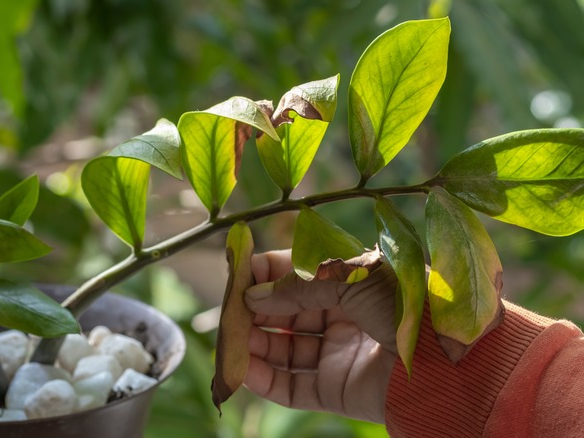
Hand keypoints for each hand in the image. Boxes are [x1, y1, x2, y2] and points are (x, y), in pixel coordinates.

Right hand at [243, 249, 397, 422]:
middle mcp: (343, 316)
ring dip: (254, 345)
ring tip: (230, 341)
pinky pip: (292, 386)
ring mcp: (338, 354)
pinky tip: (243, 370)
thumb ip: (298, 288)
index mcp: (351, 282)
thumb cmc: (407, 304)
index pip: (297, 274)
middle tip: (227, 311)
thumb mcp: (351, 279)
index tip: (236, 273)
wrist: (448, 361)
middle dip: (255, 311)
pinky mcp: (336, 390)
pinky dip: (265, 380)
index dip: (266, 273)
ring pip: (283, 350)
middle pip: (285, 313)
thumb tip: (252, 296)